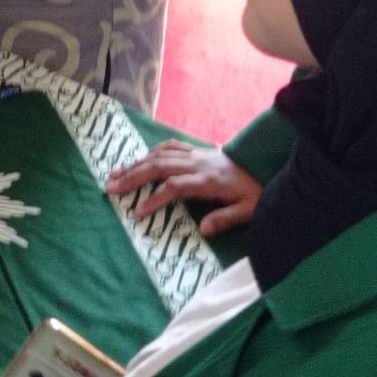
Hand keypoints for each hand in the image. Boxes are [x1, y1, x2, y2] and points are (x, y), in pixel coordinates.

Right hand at [105, 140, 261, 237]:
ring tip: (115, 173)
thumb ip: (225, 219)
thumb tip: (202, 230)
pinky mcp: (196, 150)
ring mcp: (195, 154)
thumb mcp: (248, 210)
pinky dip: (151, 152)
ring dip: (135, 164)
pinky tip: (139, 160)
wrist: (265, 164)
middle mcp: (197, 163)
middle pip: (158, 166)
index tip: (137, 212)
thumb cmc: (255, 191)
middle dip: (132, 177)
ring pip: (159, 155)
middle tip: (110, 188)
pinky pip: (168, 147)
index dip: (154, 198)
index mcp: (208, 180)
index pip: (174, 186)